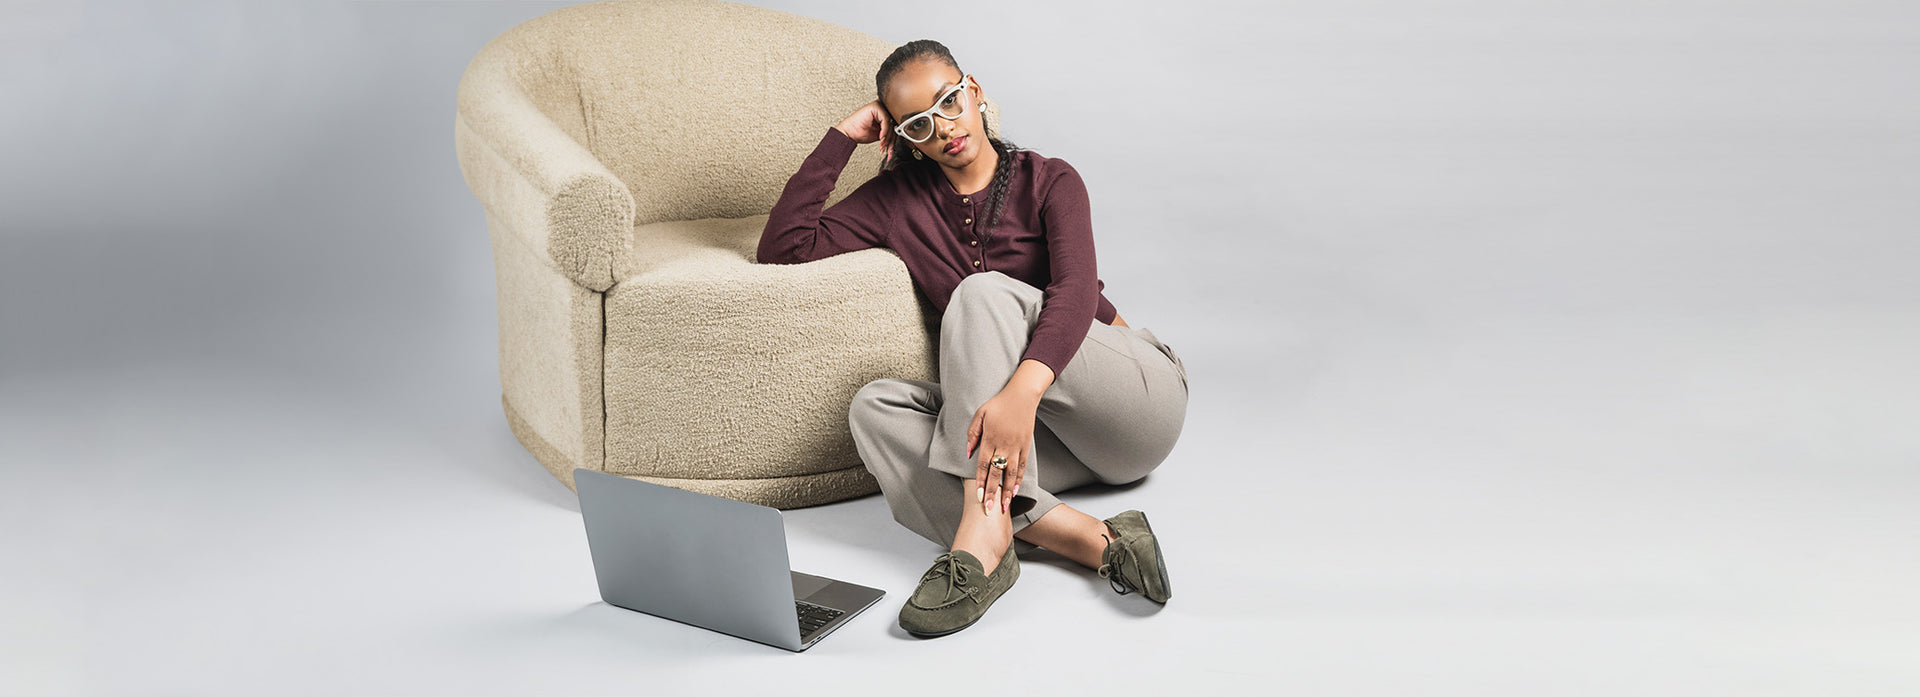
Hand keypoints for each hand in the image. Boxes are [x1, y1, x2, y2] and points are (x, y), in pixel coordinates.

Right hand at [835, 99, 894, 153]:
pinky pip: (885, 120)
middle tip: (886, 150)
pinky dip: (884, 131)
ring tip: (882, 146)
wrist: (848, 133)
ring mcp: (879, 107)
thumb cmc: (860, 132)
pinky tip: (880, 137)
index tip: (890, 151)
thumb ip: (889, 133)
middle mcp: (883, 109)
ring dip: (887, 138)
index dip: (893, 141)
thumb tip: (900, 136)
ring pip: (891, 124)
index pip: (894, 127)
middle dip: (890, 141)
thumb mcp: (880, 135)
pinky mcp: (876, 106)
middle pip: (893, 126)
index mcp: (884, 115)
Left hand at [965, 387, 1037, 515]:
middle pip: (996, 473)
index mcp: (990, 438)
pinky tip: (1015, 491)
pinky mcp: (1026, 446)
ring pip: (1011, 473)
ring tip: (1003, 506)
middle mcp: (1003, 445)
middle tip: (988, 509)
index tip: (978, 497)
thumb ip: (972, 433)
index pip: (983, 465)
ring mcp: (1016, 447)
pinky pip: (1022, 466)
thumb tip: (968, 452)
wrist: (1022, 395)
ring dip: (1006, 491)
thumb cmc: (999, 404)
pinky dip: (1019, 480)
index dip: (980, 482)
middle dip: (992, 492)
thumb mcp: (980, 414)